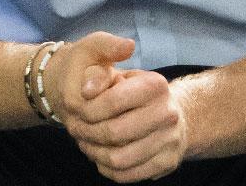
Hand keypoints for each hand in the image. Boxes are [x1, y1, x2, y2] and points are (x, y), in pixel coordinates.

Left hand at [48, 34, 187, 182]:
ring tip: (84, 143)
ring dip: (94, 153)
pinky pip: (128, 175)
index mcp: (155, 85)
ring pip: (119, 159)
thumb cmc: (130, 88)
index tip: (76, 110)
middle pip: (114, 133)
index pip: (112, 101)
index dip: (87, 109)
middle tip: (74, 129)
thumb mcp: (114, 70)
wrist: (167, 111)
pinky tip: (99, 156)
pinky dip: (107, 169)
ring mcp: (171, 140)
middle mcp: (168, 113)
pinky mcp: (168, 162)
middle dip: (87, 133)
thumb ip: (97, 73)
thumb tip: (86, 90)